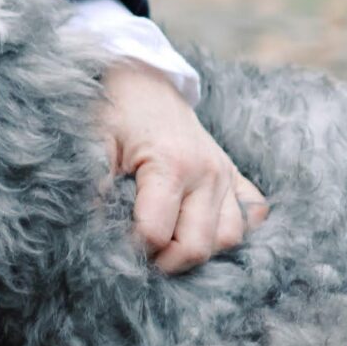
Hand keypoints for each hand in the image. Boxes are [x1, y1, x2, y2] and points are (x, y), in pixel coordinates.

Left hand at [100, 61, 267, 274]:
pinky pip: (253, 216)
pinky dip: (231, 229)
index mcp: (171, 165)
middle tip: (140, 255)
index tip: (114, 244)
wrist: (144, 83)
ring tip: (169, 243)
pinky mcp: (237, 176)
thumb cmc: (116, 114)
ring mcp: (227, 175)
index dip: (131, 249)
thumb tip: (94, 233)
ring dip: (199, 251)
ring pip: (230, 239)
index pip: (156, 234)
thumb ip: (93, 187)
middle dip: (165, 262)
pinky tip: (201, 227)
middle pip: (197, 247)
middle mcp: (207, 173)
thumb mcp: (94, 144)